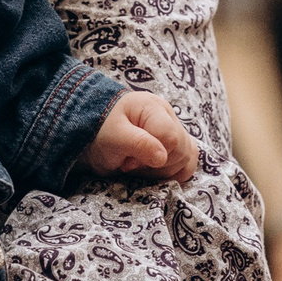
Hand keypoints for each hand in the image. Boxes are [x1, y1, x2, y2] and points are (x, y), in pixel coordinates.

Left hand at [84, 91, 198, 181]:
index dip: (153, 156)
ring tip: (139, 165)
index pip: (171, 138)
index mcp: (153, 108)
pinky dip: (174, 172)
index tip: (128, 161)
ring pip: (187, 157)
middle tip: (130, 163)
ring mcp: (174, 130)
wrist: (93, 134)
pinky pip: (188, 162)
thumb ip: (138, 144)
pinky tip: (153, 171)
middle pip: (181, 150)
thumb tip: (162, 158)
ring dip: (163, 170)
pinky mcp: (176, 145)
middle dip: (156, 165)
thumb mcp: (114, 136)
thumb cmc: (101, 130)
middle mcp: (169, 116)